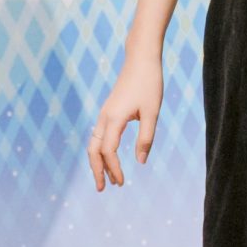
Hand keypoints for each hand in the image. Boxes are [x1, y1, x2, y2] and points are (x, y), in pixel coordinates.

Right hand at [87, 54, 163, 189]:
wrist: (141, 58)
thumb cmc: (149, 83)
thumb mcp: (152, 112)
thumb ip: (146, 138)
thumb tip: (140, 162)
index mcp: (114, 118)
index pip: (108, 151)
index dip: (113, 169)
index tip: (122, 182)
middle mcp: (104, 117)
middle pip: (93, 150)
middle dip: (97, 170)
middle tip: (103, 189)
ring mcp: (105, 113)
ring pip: (94, 142)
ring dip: (98, 162)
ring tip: (107, 178)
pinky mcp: (109, 110)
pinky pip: (99, 134)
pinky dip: (101, 150)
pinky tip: (110, 157)